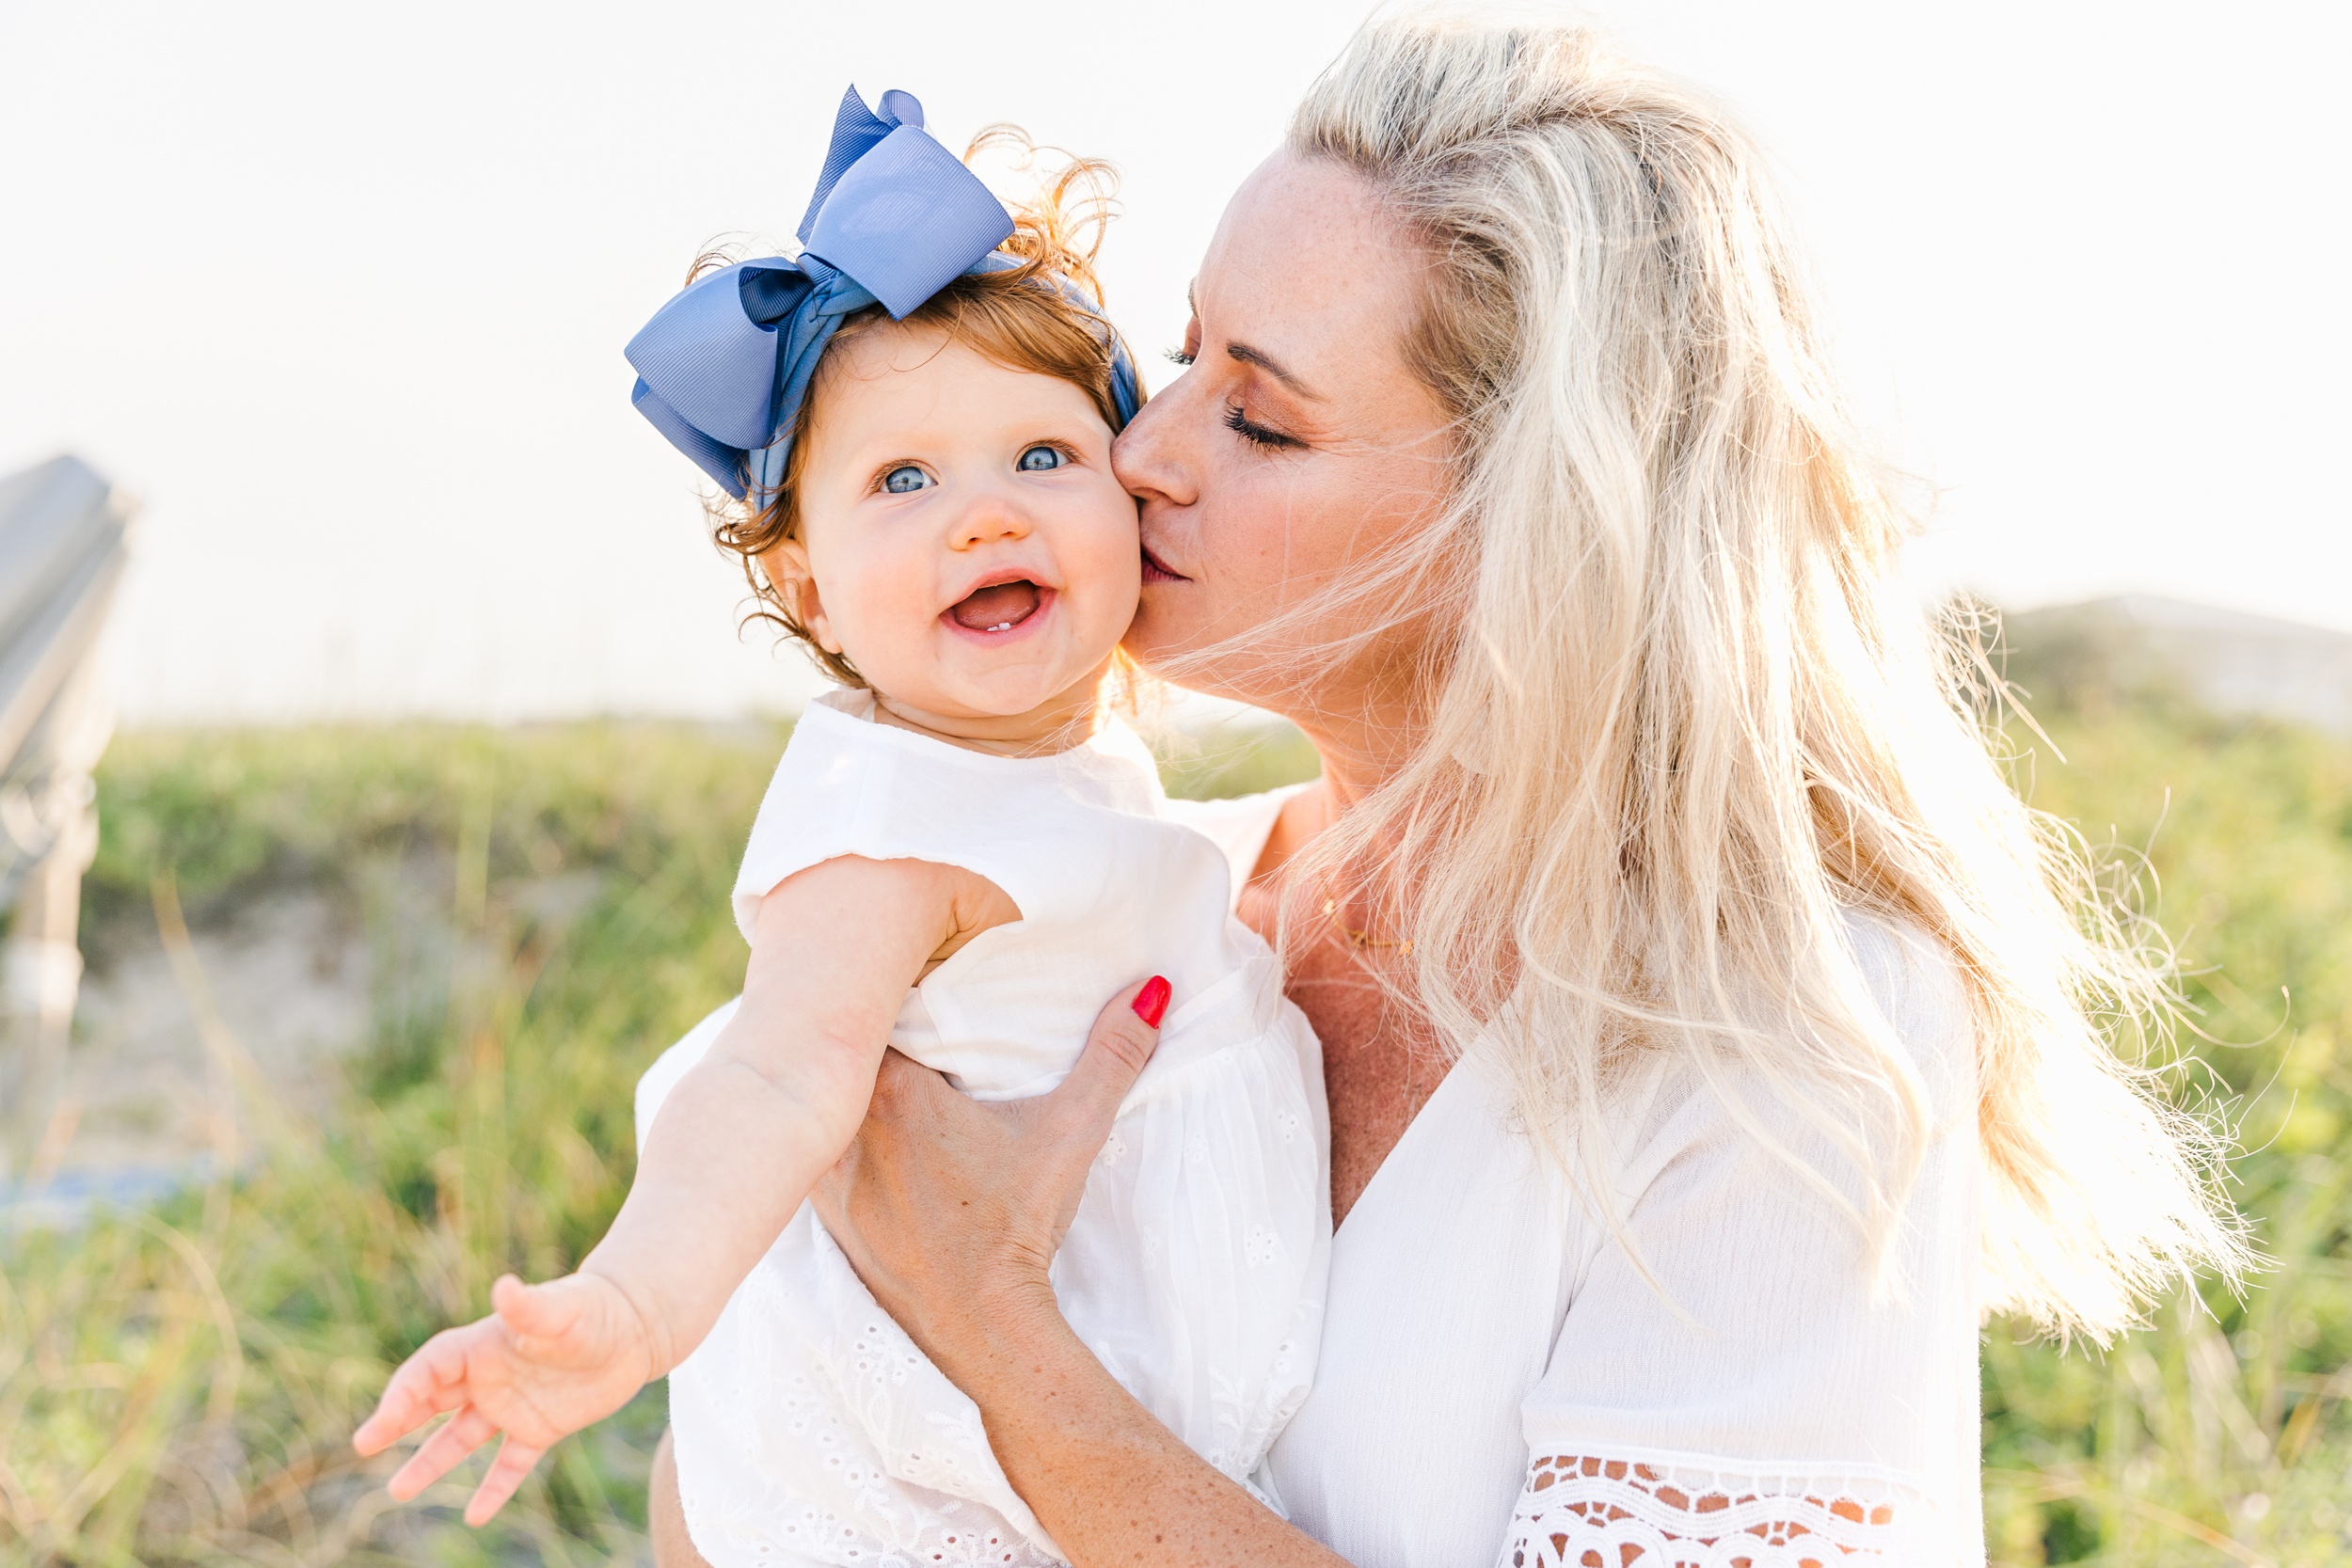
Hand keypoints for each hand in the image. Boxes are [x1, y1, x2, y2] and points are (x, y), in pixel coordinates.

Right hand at [353, 1271, 657, 1524]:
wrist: (635, 1326)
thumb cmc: (593, 1309)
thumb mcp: (560, 1310)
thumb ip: (529, 1307)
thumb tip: (504, 1287)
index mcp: (483, 1346)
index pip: (429, 1371)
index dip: (403, 1394)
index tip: (381, 1424)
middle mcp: (489, 1378)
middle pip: (431, 1402)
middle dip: (397, 1421)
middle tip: (365, 1444)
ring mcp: (512, 1406)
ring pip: (459, 1439)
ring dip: (430, 1463)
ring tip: (397, 1490)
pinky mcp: (540, 1428)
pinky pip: (509, 1465)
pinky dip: (493, 1489)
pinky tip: (475, 1516)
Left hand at [812, 975, 1167, 1376]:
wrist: (979, 1325)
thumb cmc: (1019, 1227)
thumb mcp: (1071, 1134)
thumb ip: (1111, 1055)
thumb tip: (1150, 991)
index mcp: (896, 1090)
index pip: (878, 1009)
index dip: (898, 994)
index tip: (926, 995)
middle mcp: (846, 1124)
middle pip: (847, 1053)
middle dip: (875, 1037)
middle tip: (913, 1032)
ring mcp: (826, 1171)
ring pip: (828, 1101)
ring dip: (850, 1089)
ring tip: (885, 1080)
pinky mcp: (821, 1211)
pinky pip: (815, 1151)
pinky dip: (838, 1137)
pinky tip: (868, 1140)